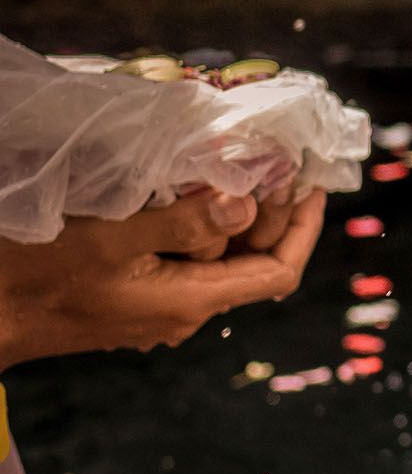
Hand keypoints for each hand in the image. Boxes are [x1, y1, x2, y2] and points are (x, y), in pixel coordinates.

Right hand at [0, 190, 326, 370]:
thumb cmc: (36, 276)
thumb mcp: (109, 239)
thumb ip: (181, 223)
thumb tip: (246, 205)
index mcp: (191, 303)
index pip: (278, 272)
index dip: (303, 229)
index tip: (312, 185)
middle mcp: (183, 312)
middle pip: (250, 261)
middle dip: (271, 212)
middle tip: (279, 161)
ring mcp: (157, 307)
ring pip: (216, 258)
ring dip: (232, 215)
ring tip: (241, 165)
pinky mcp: (132, 296)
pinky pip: (182, 260)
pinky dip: (196, 226)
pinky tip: (189, 191)